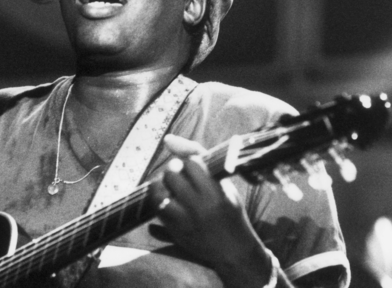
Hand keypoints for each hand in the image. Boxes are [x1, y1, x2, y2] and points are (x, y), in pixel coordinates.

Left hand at [151, 134, 278, 287]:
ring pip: (159, 194)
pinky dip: (158, 202)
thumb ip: (199, 159)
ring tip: (167, 187)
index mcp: (216, 192)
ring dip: (160, 186)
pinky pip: (156, 211)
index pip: (190, 163)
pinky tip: (166, 201)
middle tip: (178, 176)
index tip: (192, 168)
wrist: (235, 252)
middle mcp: (200, 207)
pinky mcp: (176, 234)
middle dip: (172, 171)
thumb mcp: (223, 185)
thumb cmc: (229, 211)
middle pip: (172, 175)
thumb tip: (167, 138)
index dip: (188, 162)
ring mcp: (186, 222)